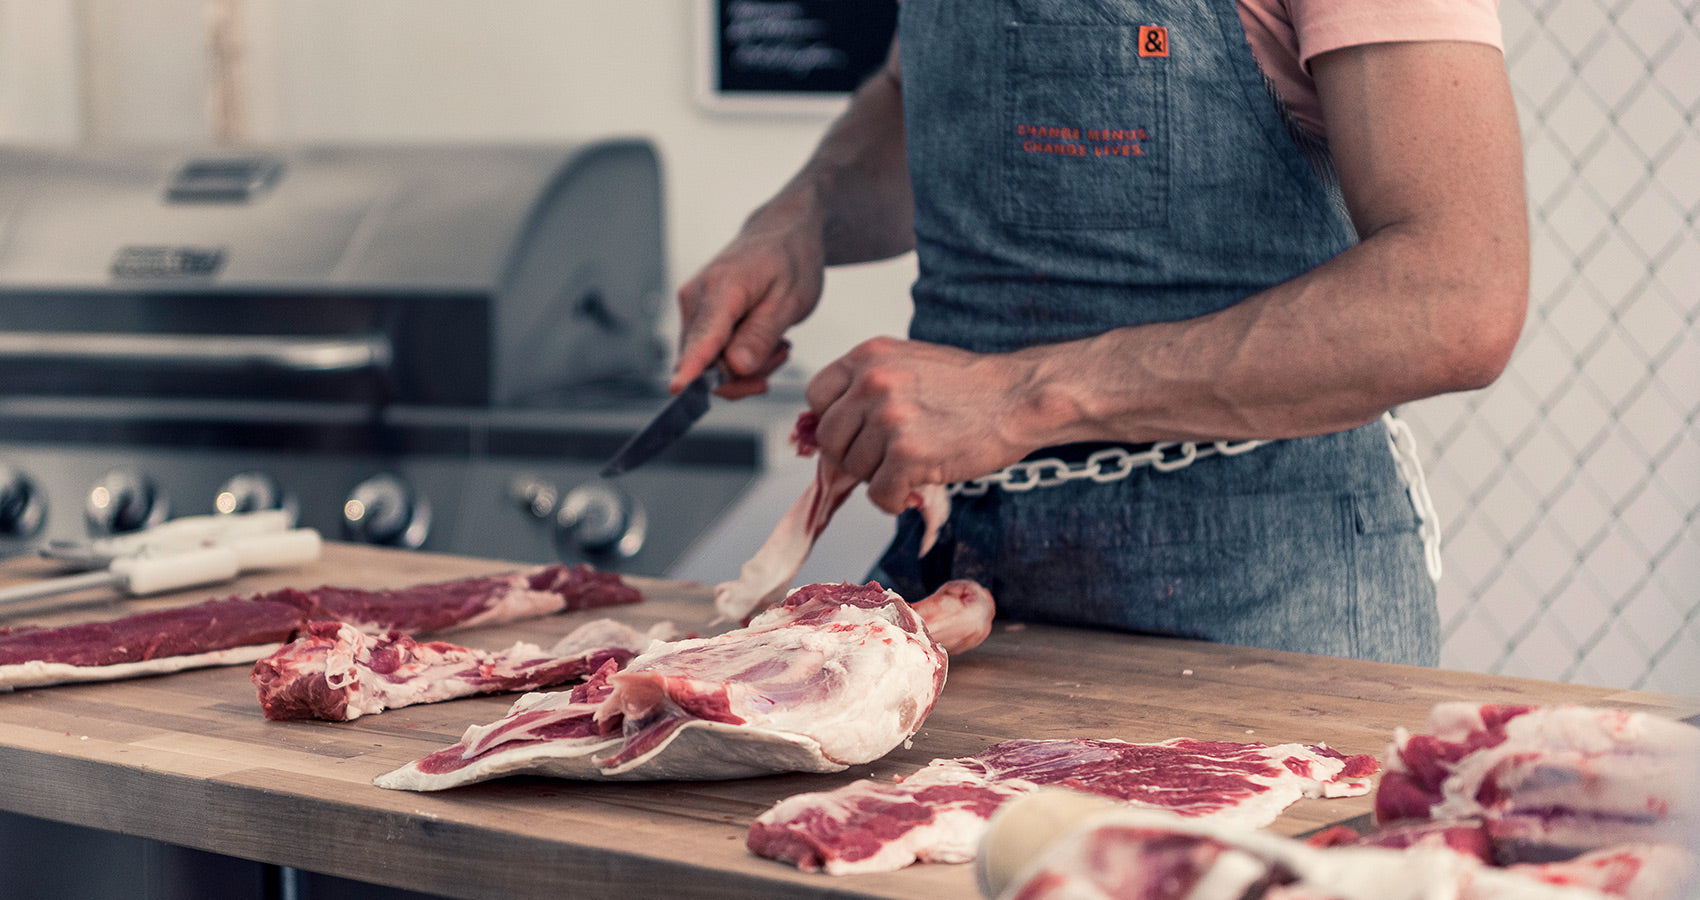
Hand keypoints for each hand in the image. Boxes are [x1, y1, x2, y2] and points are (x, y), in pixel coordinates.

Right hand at [671, 202, 823, 398]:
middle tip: (782, 351)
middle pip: (706, 362)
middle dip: (745, 373)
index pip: (703, 337)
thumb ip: (762, 334)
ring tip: (777, 342)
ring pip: (708, 364)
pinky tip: (763, 340)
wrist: (781, 233)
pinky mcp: (695, 316)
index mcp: (722, 288)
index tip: (676, 389)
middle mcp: (696, 297)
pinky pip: (709, 354)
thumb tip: (736, 367)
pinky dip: (737, 357)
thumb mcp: (791, 299)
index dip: (691, 368)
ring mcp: (691, 307)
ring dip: (745, 366)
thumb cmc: (790, 261)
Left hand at [804, 337, 1043, 512]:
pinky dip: (893, 500)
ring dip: (877, 477)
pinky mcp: (908, 453)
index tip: (855, 434)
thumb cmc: (969, 387)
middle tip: (883, 459)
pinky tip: (913, 487)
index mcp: (868, 356)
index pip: (816, 396)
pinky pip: (878, 494)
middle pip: (829, 438)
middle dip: (852, 455)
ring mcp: (889, 417)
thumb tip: (824, 428)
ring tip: (908, 467)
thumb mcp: (907, 365)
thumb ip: (866, 386)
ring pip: (853, 469)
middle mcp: (872, 381)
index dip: (833, 421)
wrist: (1018, 398)